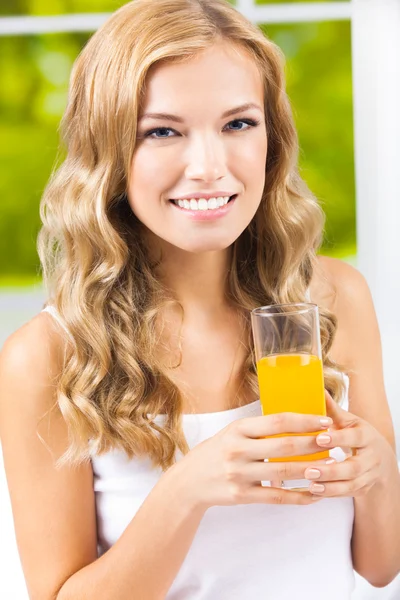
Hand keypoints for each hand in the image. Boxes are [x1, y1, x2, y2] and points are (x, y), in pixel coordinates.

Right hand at [175, 411, 334, 509]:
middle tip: (334, 442)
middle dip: (313, 444)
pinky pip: (277, 497)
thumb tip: (296, 420)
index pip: (277, 421)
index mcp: (238, 429)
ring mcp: (239, 474)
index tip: (324, 420)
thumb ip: (258, 428)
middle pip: (284, 446)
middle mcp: (238, 450)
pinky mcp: (242, 495)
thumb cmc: (217, 452)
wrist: (189, 481)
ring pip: (283, 472)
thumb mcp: (232, 432)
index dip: (304, 420)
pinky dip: (299, 496)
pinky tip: (315, 494)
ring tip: (330, 465)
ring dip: (310, 469)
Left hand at [304, 391, 395, 497]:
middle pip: (354, 467)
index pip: (354, 437)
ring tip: (310, 484)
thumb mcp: (348, 421)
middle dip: (332, 470)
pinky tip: (314, 492)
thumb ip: (332, 410)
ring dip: (330, 486)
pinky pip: (348, 494)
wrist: (380, 458)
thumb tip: (318, 389)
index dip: (338, 438)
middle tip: (309, 470)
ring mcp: (369, 475)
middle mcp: (371, 457)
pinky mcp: (363, 488)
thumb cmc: (356, 434)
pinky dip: (331, 494)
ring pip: (352, 484)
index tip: (319, 438)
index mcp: (366, 435)